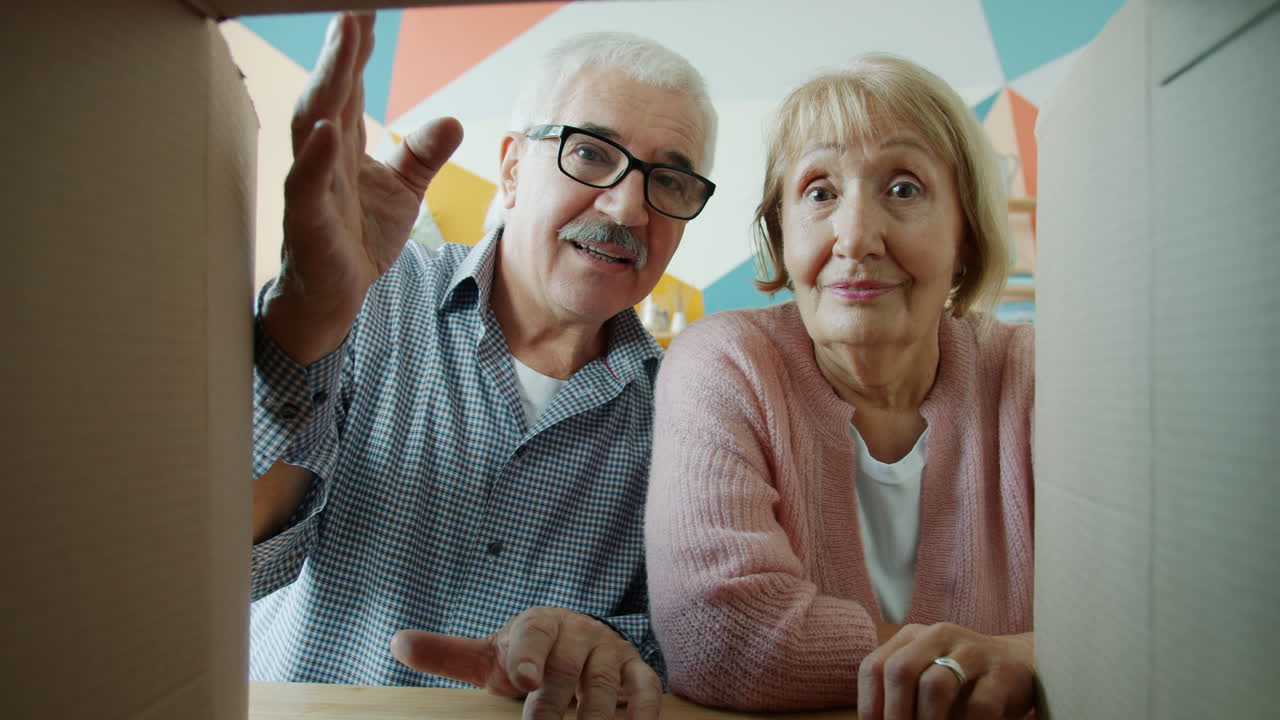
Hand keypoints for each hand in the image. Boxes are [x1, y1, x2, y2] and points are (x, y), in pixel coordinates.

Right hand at [263, 11, 463, 364]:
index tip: (368, 11)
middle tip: (354, 11)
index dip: (359, 50)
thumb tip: (451, 120)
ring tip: (343, 44)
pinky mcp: (308, 223)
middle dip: (341, 53)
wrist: (333, 298)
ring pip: (313, 126)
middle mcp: (322, 157)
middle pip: (330, 94)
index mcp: (343, 145)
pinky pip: (306, 186)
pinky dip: (314, 159)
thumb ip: (421, 155)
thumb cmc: (356, 239)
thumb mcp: (402, 192)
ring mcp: (311, 187)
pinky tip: (326, 129)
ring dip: (328, 84)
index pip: (350, 86)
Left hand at [390, 607, 661, 719]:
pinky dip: (642, 710)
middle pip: (565, 669)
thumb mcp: (489, 656)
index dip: (527, 654)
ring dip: (594, 716)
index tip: (520, 678)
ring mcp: (609, 651)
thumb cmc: (528, 656)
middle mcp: (577, 633)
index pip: (533, 634)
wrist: (576, 641)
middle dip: (553, 703)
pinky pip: (646, 688)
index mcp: (538, 624)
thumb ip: (447, 654)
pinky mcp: (636, 670)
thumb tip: (395, 642)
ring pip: (604, 684)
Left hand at [857, 623, 1034, 719]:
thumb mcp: (925, 677)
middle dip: (895, 715)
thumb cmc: (961, 682)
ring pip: (935, 686)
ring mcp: (973, 651)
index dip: (869, 705)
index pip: (874, 667)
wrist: (1018, 665)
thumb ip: (901, 696)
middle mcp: (938, 636)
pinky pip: (979, 706)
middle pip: (900, 671)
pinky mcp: (1003, 674)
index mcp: (912, 637)